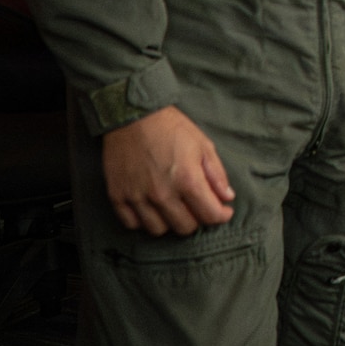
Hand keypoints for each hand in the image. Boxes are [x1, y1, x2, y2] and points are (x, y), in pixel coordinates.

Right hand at [101, 105, 235, 236]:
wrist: (133, 115)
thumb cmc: (171, 128)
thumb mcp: (203, 145)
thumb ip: (217, 175)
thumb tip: (227, 197)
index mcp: (187, 180)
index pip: (210, 216)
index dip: (221, 215)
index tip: (223, 211)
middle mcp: (162, 193)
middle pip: (185, 227)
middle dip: (196, 219)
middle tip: (196, 206)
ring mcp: (137, 197)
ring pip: (158, 230)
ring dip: (169, 222)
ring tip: (173, 207)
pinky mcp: (117, 196)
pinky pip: (132, 224)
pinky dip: (143, 220)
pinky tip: (151, 207)